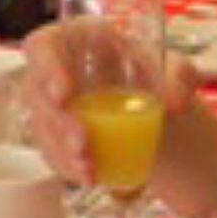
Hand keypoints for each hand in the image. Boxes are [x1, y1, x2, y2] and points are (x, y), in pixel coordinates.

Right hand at [18, 18, 199, 189]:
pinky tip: (88, 177)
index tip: (64, 93)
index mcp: (77, 40)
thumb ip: (180, 77)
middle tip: (82, 142)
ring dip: (62, 151)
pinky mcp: (54, 135)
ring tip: (89, 169)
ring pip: (42, 128)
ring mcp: (50, 105)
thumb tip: (175, 103)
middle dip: (58, 122)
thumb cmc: (152, 73)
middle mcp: (55, 71)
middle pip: (36, 92)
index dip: (46, 66)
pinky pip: (51, 152)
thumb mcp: (174, 69)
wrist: (151, 107)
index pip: (43, 45)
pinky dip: (68, 167)